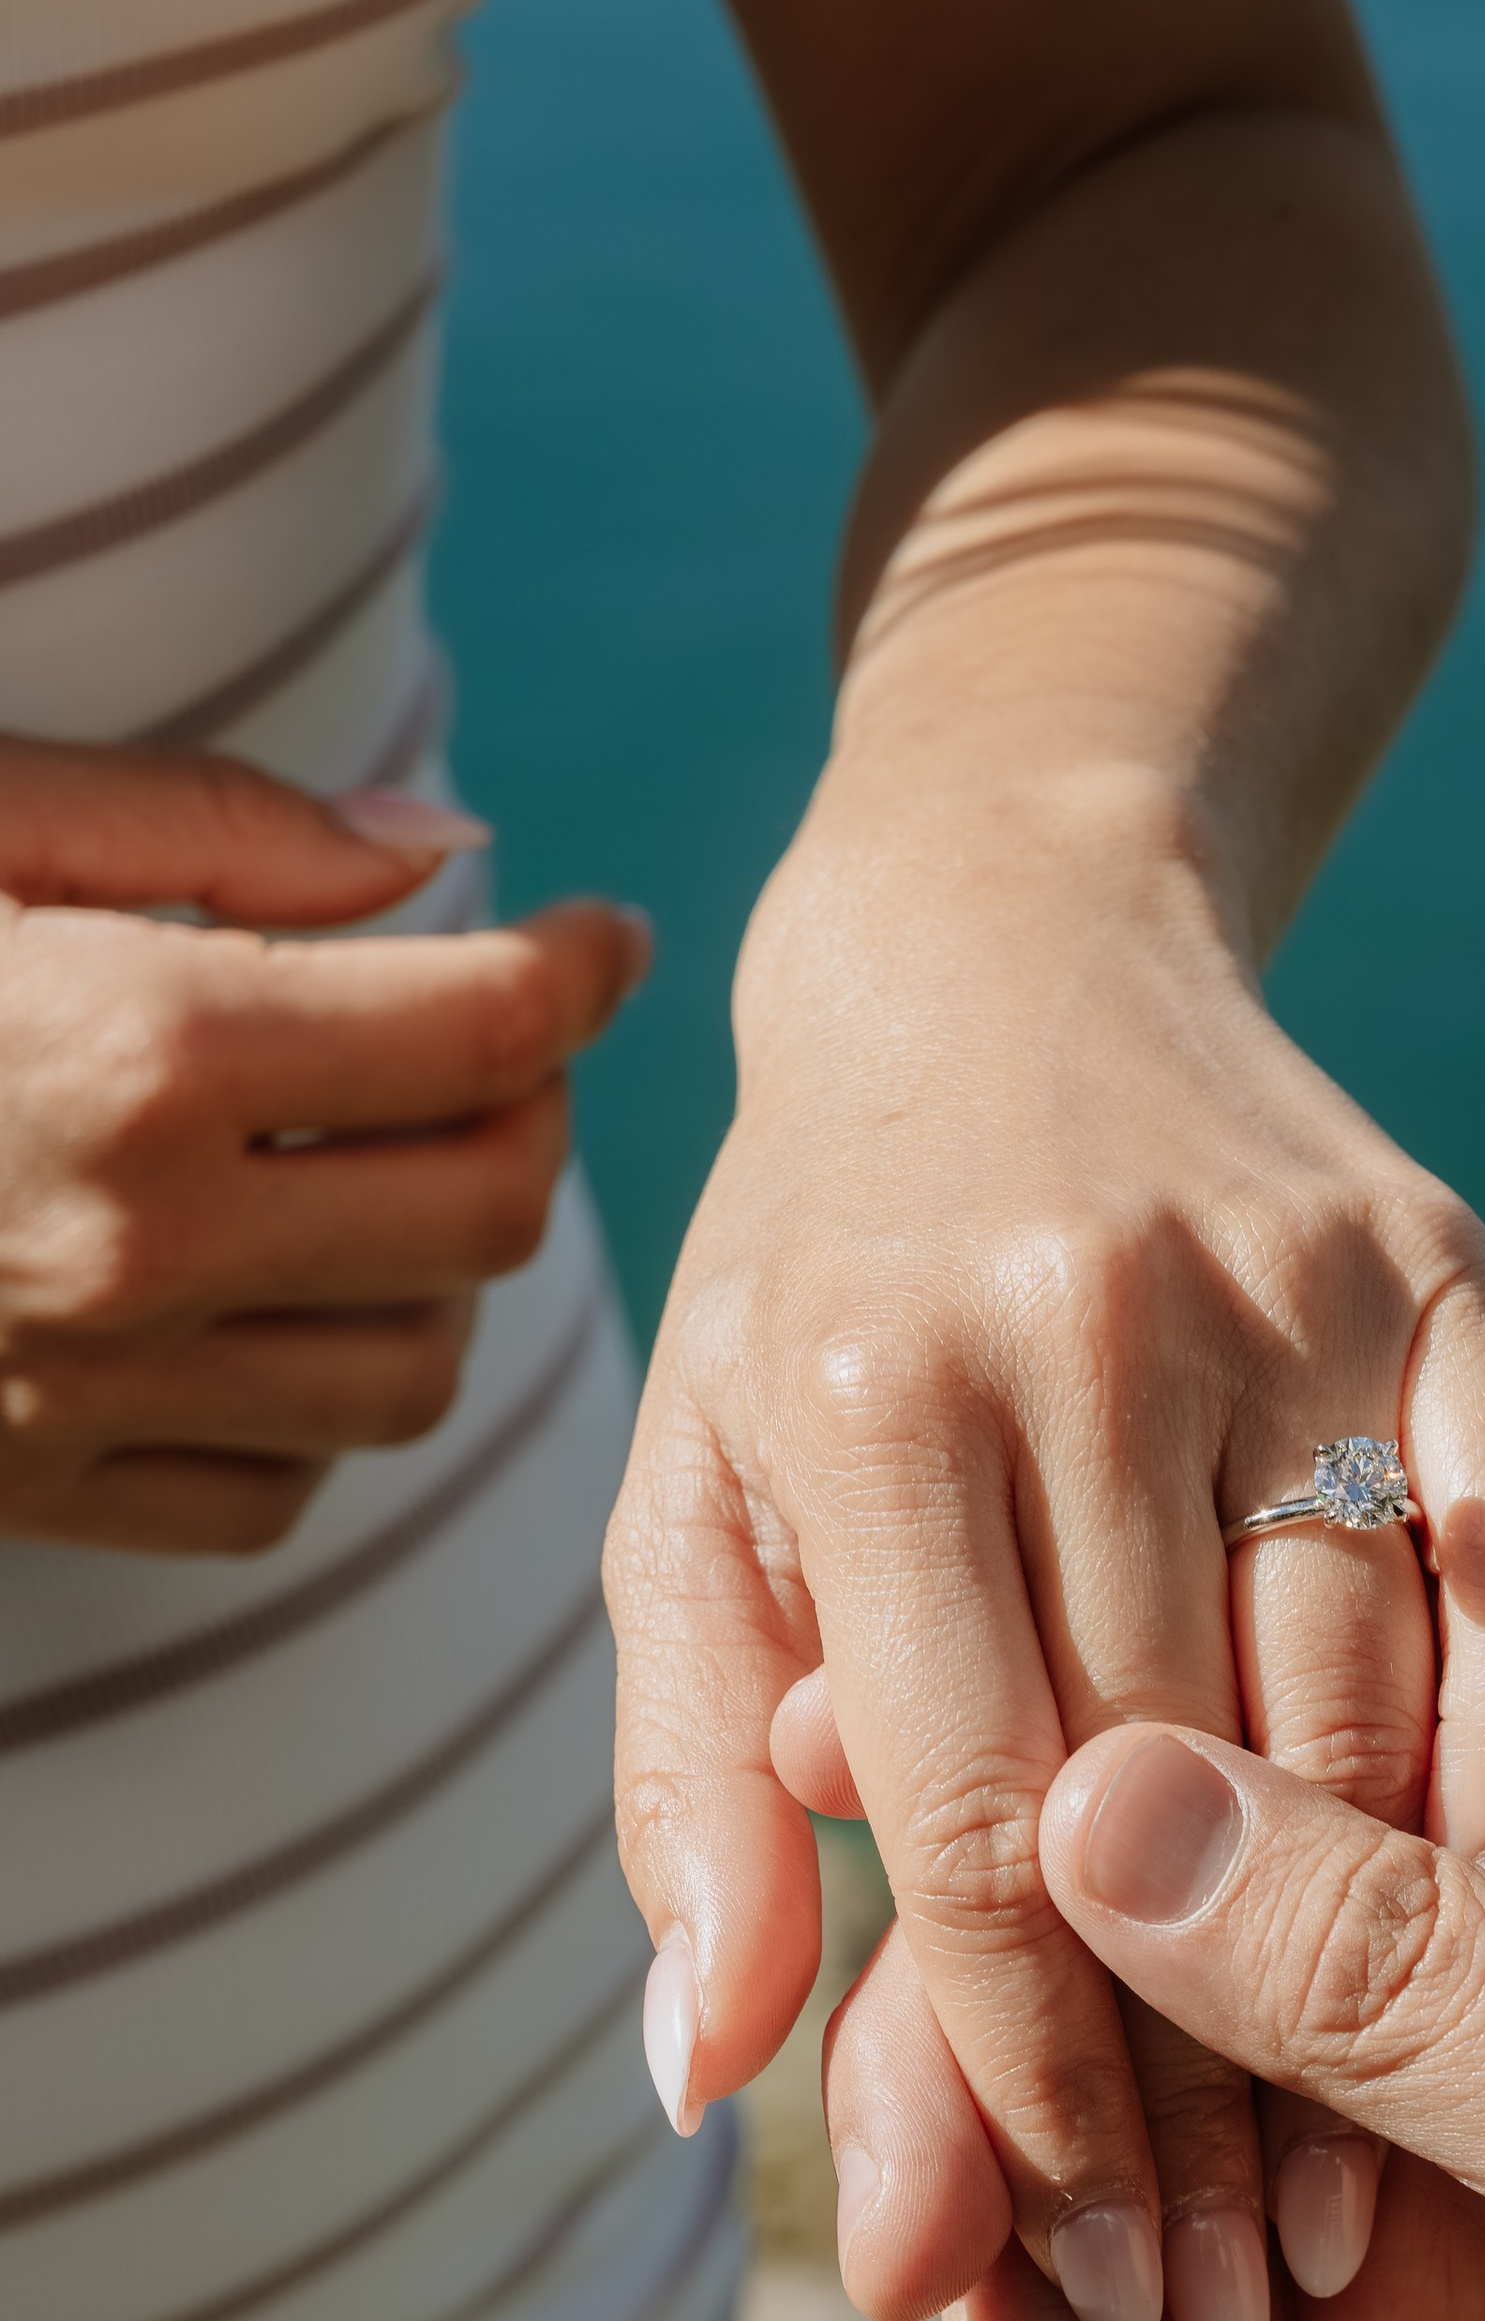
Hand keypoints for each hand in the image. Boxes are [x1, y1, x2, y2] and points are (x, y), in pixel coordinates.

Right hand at [0, 738, 648, 1553]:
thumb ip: (217, 828)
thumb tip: (450, 854)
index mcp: (135, 1048)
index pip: (486, 1027)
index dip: (579, 965)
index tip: (592, 932)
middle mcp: (136, 1243)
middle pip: (489, 1213)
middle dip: (525, 1115)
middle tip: (490, 1043)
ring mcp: (81, 1389)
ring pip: (412, 1377)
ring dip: (436, 1274)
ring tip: (380, 1175)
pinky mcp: (27, 1487)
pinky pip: (274, 1491)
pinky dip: (313, 1408)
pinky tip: (261, 1306)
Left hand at [607, 774, 1484, 2320]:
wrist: (998, 954)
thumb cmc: (816, 1291)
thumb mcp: (693, 1501)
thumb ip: (690, 1780)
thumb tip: (698, 2079)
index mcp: (863, 1390)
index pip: (960, 1808)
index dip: (1026, 2071)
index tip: (1075, 2270)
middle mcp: (1078, 1321)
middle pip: (1166, 1789)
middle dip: (1200, 2083)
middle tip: (1229, 2303)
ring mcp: (1287, 1280)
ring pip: (1360, 1691)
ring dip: (1378, 1972)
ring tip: (1365, 2189)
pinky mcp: (1449, 1262)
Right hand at [883, 1583, 1484, 2320]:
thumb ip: (1411, 1973)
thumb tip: (1087, 1796)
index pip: (1254, 1659)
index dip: (1024, 1738)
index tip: (814, 1797)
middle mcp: (1481, 1884)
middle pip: (1110, 1905)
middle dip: (998, 2101)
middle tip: (919, 2273)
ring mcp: (1406, 2087)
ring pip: (1096, 2129)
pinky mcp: (1363, 2276)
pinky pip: (1152, 2314)